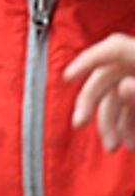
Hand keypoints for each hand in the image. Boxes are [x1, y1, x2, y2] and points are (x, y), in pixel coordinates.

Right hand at [67, 32, 134, 150]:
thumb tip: (123, 86)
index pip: (111, 49)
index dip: (86, 61)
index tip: (66, 78)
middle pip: (105, 77)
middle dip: (91, 105)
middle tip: (79, 124)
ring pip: (115, 97)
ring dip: (110, 124)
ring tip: (113, 146)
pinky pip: (128, 107)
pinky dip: (125, 125)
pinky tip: (127, 143)